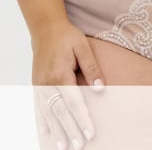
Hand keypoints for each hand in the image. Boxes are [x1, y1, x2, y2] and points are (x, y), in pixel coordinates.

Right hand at [32, 20, 104, 148]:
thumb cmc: (67, 36)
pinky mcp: (36, 85)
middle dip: (70, 130)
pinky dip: (43, 120)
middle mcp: (47, 83)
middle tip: (78, 145)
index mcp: (60, 73)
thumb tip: (100, 88)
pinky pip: (39, 107)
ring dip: (56, 130)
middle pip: (60, 111)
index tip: (90, 132)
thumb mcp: (83, 46)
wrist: (45, 28)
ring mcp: (40, 85)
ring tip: (63, 145)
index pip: (74, 101)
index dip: (82, 118)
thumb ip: (91, 67)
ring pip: (48, 113)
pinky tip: (47, 132)